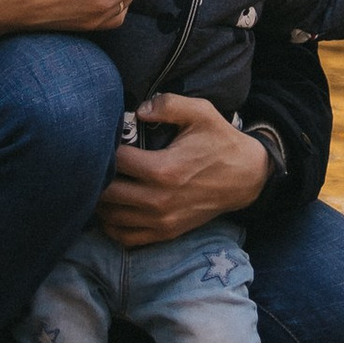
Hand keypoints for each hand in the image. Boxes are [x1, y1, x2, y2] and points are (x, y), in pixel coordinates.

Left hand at [93, 92, 271, 244]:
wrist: (245, 177)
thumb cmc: (220, 142)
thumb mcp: (201, 112)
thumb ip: (168, 104)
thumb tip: (139, 110)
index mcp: (163, 169)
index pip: (116, 162)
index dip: (105, 148)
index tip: (105, 139)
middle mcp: (158, 200)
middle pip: (106, 193)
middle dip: (98, 176)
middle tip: (97, 162)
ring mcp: (161, 221)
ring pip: (111, 217)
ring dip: (101, 201)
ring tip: (103, 182)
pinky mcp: (165, 233)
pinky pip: (125, 237)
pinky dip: (112, 225)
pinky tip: (112, 207)